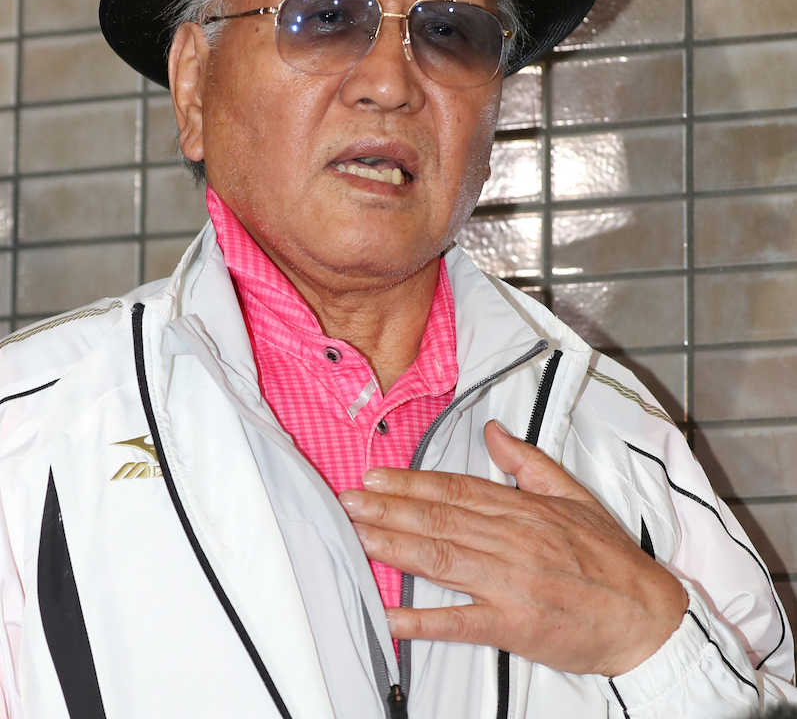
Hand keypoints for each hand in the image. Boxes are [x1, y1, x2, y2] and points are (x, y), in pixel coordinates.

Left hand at [340, 420, 686, 676]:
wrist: (646, 616)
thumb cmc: (609, 558)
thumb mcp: (573, 495)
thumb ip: (528, 463)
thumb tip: (492, 430)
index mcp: (523, 509)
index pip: (455, 489)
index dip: (410, 482)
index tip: (374, 477)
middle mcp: (512, 540)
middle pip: (439, 518)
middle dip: (388, 508)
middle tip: (346, 501)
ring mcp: (511, 582)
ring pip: (441, 557)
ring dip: (393, 546)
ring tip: (356, 536)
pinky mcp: (514, 624)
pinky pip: (460, 621)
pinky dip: (421, 618)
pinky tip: (387, 614)